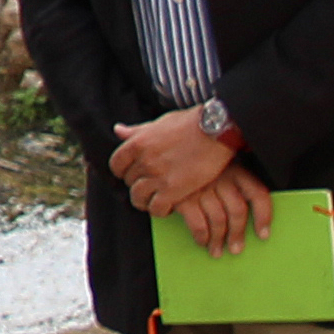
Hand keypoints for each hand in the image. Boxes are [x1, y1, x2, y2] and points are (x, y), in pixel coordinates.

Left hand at [111, 113, 237, 213]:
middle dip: (139, 185)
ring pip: (138, 198)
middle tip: (152, 186)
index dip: (123, 172)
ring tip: (157, 198)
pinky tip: (169, 205)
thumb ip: (138, 131)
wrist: (217, 130)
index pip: (116, 165)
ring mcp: (157, 176)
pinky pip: (156, 208)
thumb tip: (118, 130)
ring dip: (146, 200)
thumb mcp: (160, 123)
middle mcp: (144, 160)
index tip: (134, 174)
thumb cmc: (191, 123)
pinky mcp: (173, 190)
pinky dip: (160, 210)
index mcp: (137, 143)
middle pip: (129, 182)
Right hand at [170, 163, 272, 255]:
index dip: (263, 216)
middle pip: (237, 211)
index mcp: (234, 169)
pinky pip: (198, 224)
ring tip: (217, 250)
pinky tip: (202, 241)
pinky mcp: (183, 197)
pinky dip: (202, 237)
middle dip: (238, 234)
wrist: (166, 154)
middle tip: (236, 249)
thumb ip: (233, 185)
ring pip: (218, 220)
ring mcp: (201, 187)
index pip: (257, 193)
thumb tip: (245, 216)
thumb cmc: (195, 164)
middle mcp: (220, 177)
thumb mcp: (218, 166)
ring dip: (219, 240)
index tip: (263, 234)